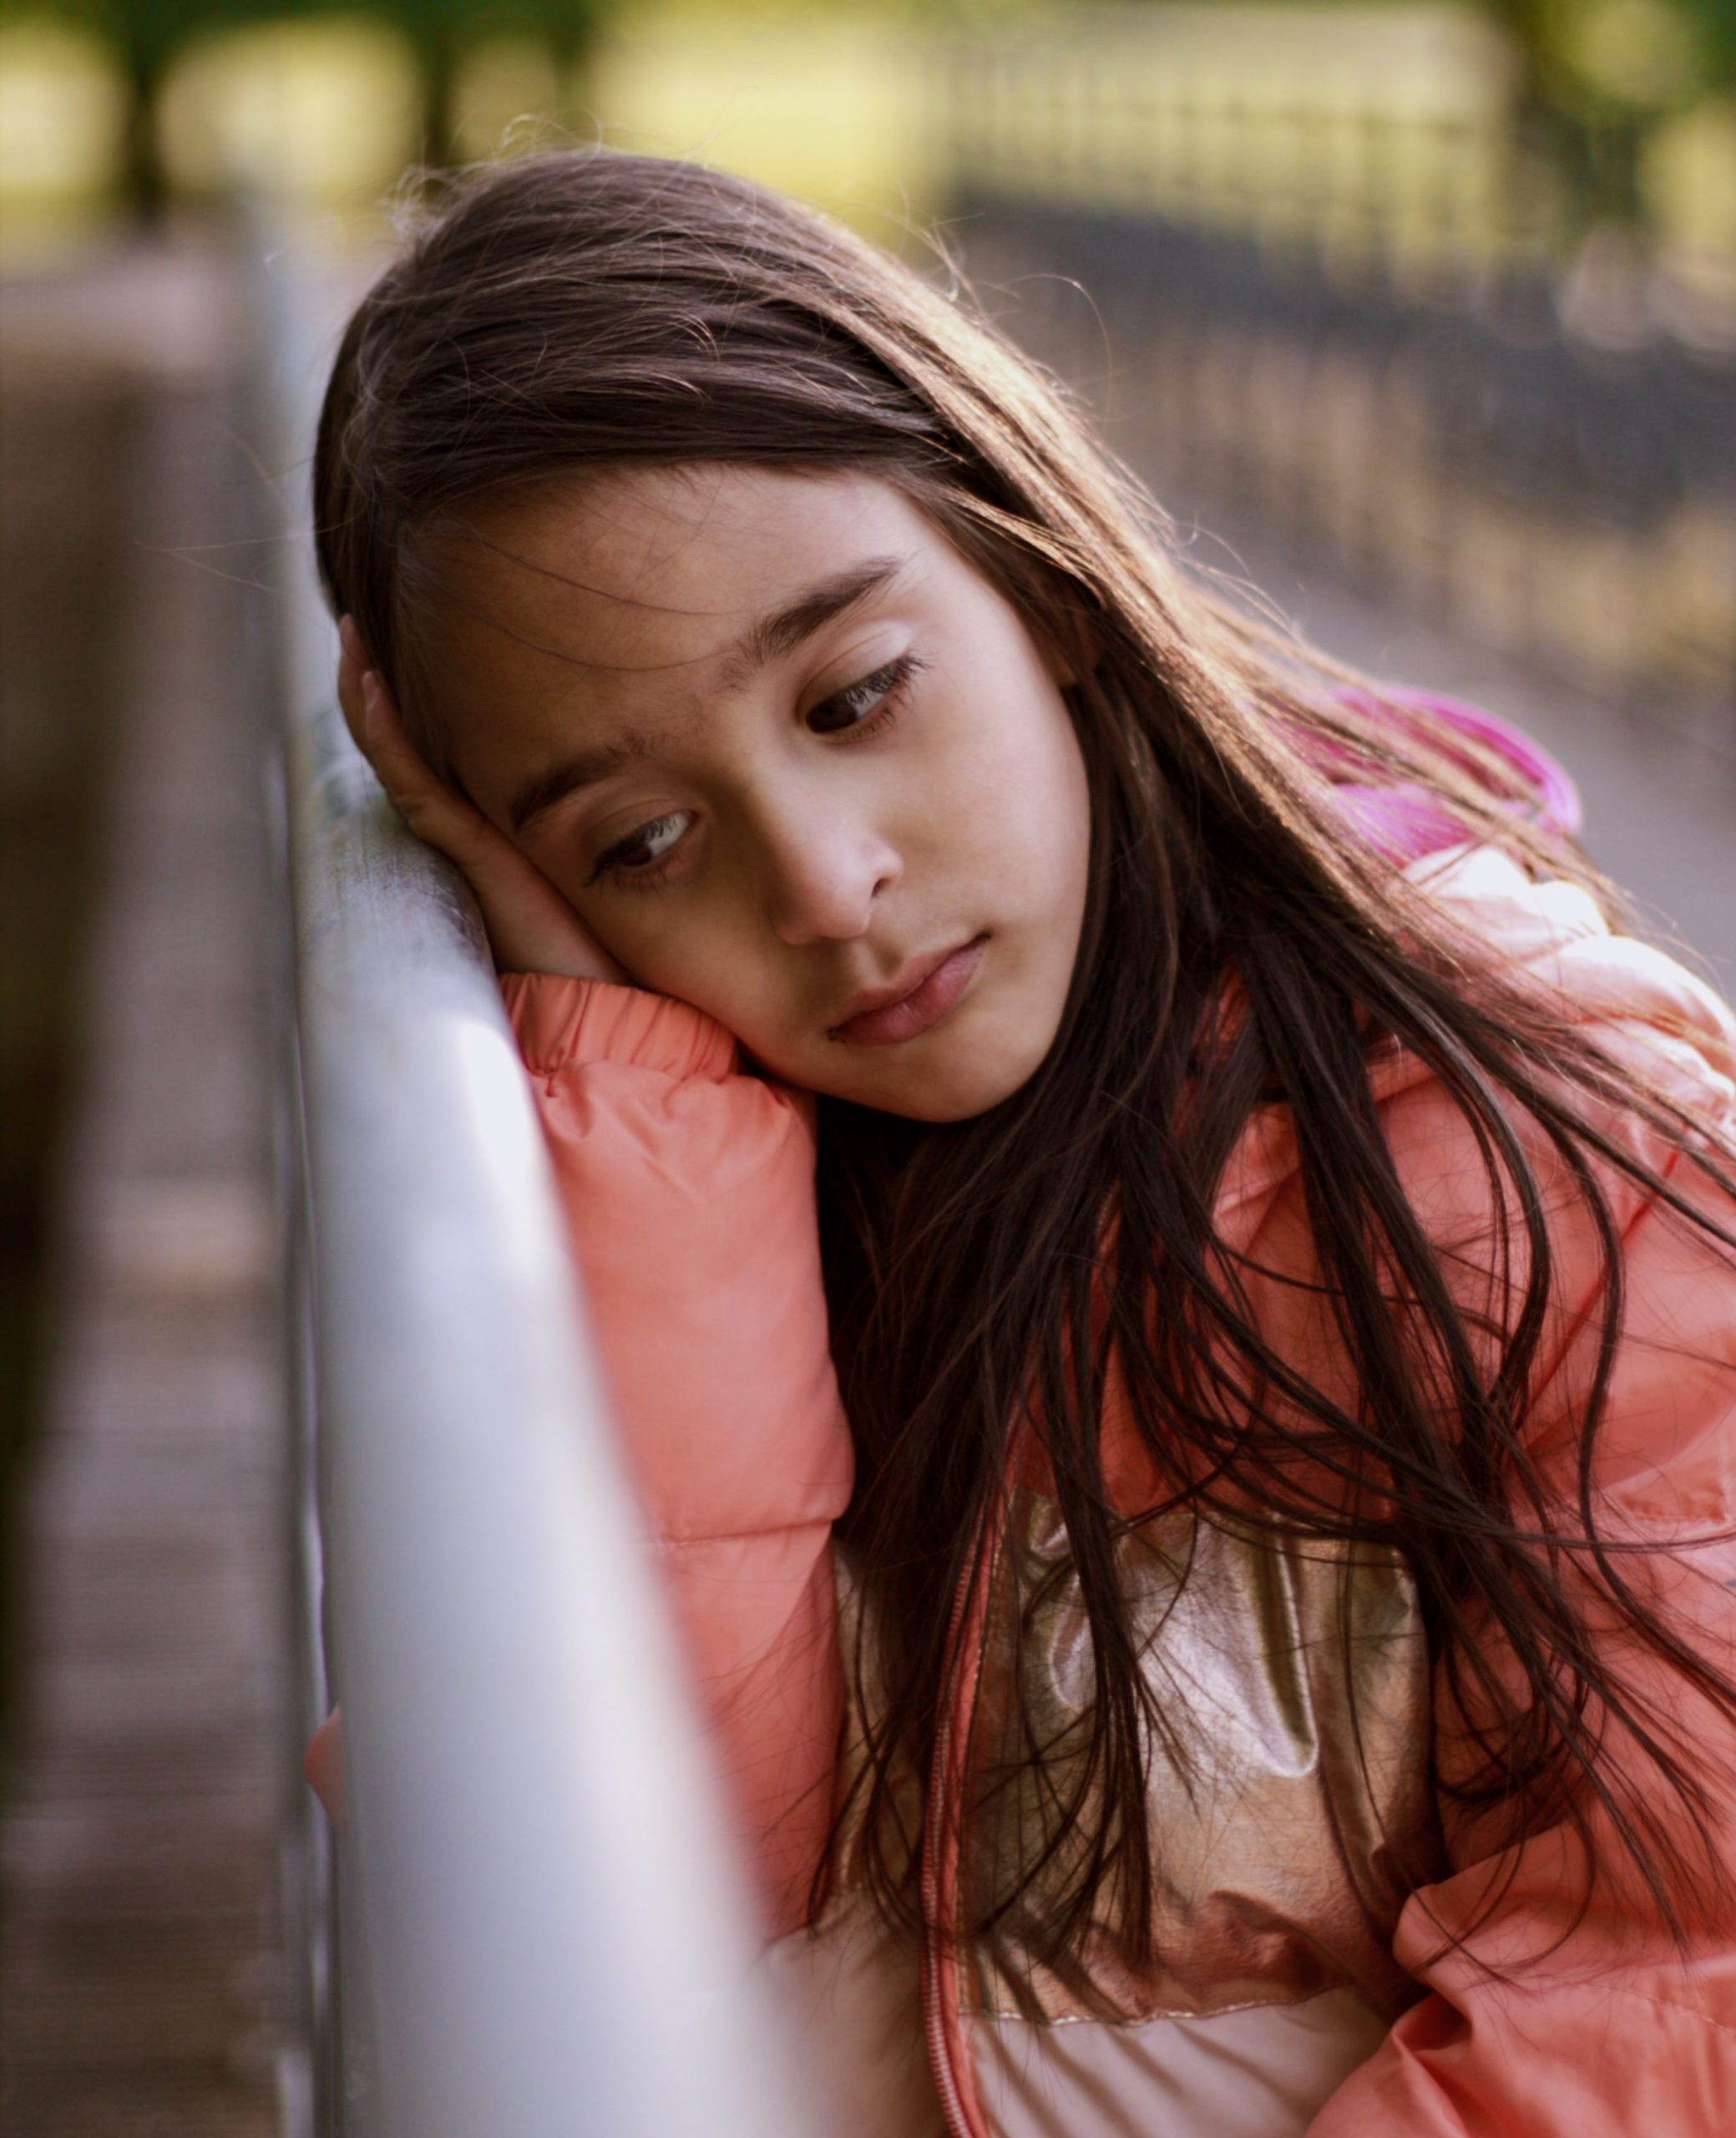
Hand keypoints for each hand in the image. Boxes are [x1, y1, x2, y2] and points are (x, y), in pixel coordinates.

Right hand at [336, 617, 623, 983]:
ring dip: (366, 695)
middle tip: (358, 619)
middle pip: (406, 740)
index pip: (447, 745)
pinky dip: (389, 739)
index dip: (422, 693)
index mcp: (500, 819)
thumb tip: (659, 746)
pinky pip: (415, 784)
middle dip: (377, 679)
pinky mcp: (468, 853)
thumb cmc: (624, 937)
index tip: (420, 631)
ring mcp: (463, 838)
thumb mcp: (621, 846)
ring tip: (351, 634)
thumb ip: (614, 805)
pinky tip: (372, 691)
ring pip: (396, 755)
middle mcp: (472, 825)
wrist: (613, 1002)